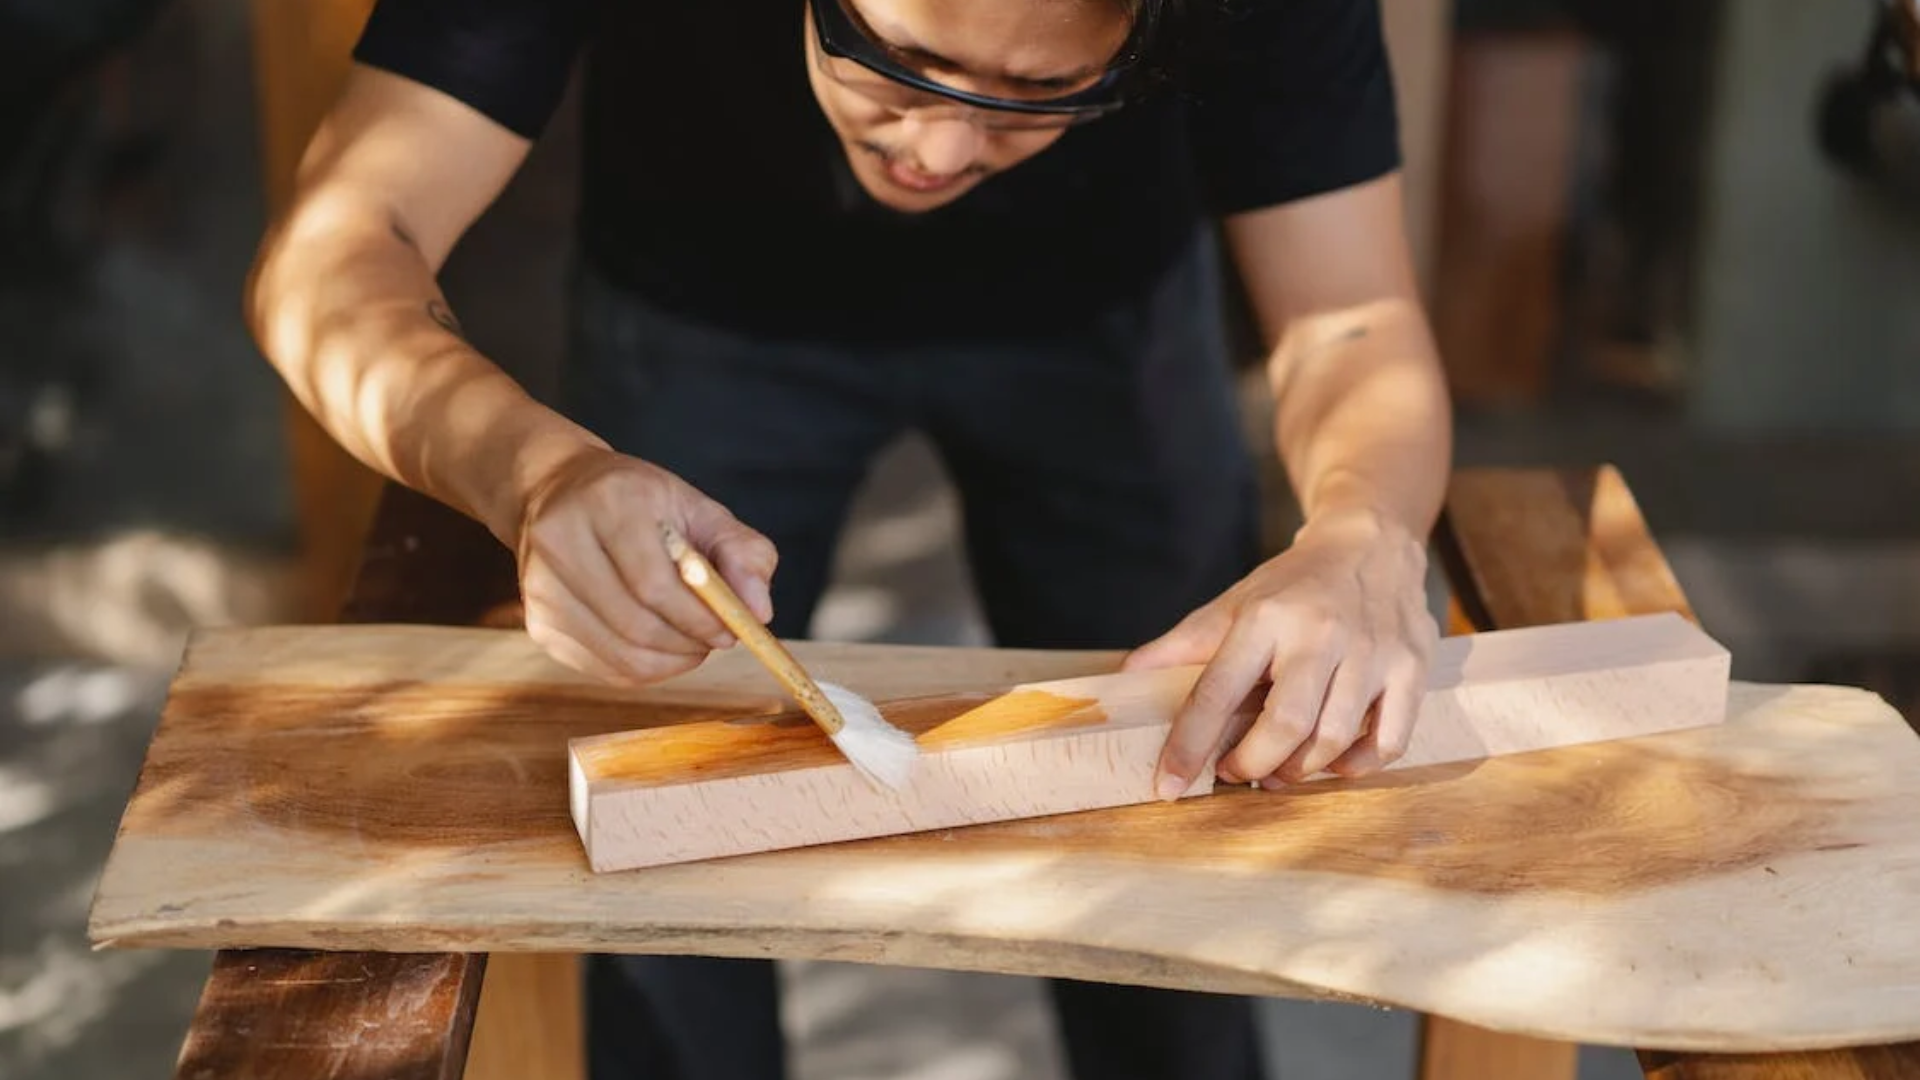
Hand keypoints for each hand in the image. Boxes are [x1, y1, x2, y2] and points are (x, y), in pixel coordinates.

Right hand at [510, 446, 776, 684]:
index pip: (655, 583)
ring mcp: (540, 587)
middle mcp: (561, 541)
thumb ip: (742, 552)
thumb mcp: (698, 509)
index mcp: (608, 502)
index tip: (732, 628)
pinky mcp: (537, 623)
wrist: (557, 492)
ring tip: (691, 641)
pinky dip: (644, 668)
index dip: (700, 617)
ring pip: (620, 654)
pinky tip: (660, 646)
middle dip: (689, 643)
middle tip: (717, 639)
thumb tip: (759, 610)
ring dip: (671, 661)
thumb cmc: (641, 504)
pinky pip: (603, 668)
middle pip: (636, 624)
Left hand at [1123, 510, 1437, 797]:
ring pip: (1335, 738)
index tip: (1168, 785)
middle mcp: (1320, 633)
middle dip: (1252, 765)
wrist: (1371, 542)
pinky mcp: (1412, 667)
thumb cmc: (1294, 586)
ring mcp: (1372, 651)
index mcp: (1265, 617)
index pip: (1217, 691)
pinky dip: (1356, 766)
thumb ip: (1182, 646)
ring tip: (1279, 771)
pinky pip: (1388, 741)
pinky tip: (1332, 763)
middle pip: (1286, 724)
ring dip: (1300, 771)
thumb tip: (1124, 680)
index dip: (1188, 745)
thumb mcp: (1233, 604)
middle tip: (1236, 773)